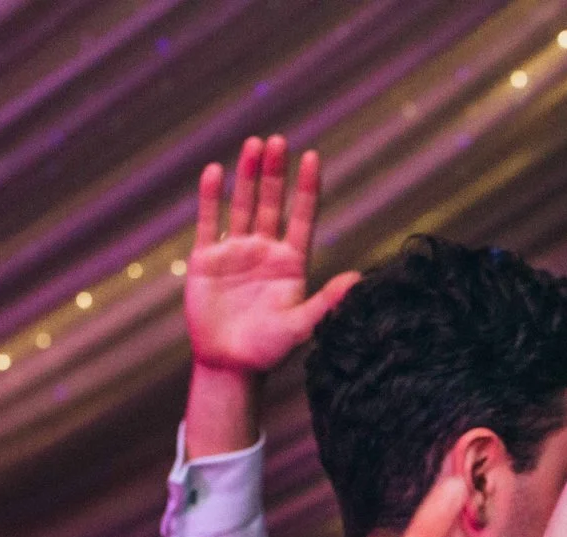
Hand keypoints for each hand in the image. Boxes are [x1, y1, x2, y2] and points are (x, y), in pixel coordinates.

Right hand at [186, 136, 357, 377]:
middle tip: (279, 141)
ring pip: (243, 204)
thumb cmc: (268, 350)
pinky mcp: (207, 259)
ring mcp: (236, 251)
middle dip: (275, 172)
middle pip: (272, 202)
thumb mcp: (301, 326)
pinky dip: (211, 197)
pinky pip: (209, 222)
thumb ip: (326, 301)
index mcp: (291, 262)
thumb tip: (359, 280)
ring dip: (248, 175)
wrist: (229, 366)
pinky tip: (215, 171)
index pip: (302, 215)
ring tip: (254, 144)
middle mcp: (265, 250)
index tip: (312, 157)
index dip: (307, 187)